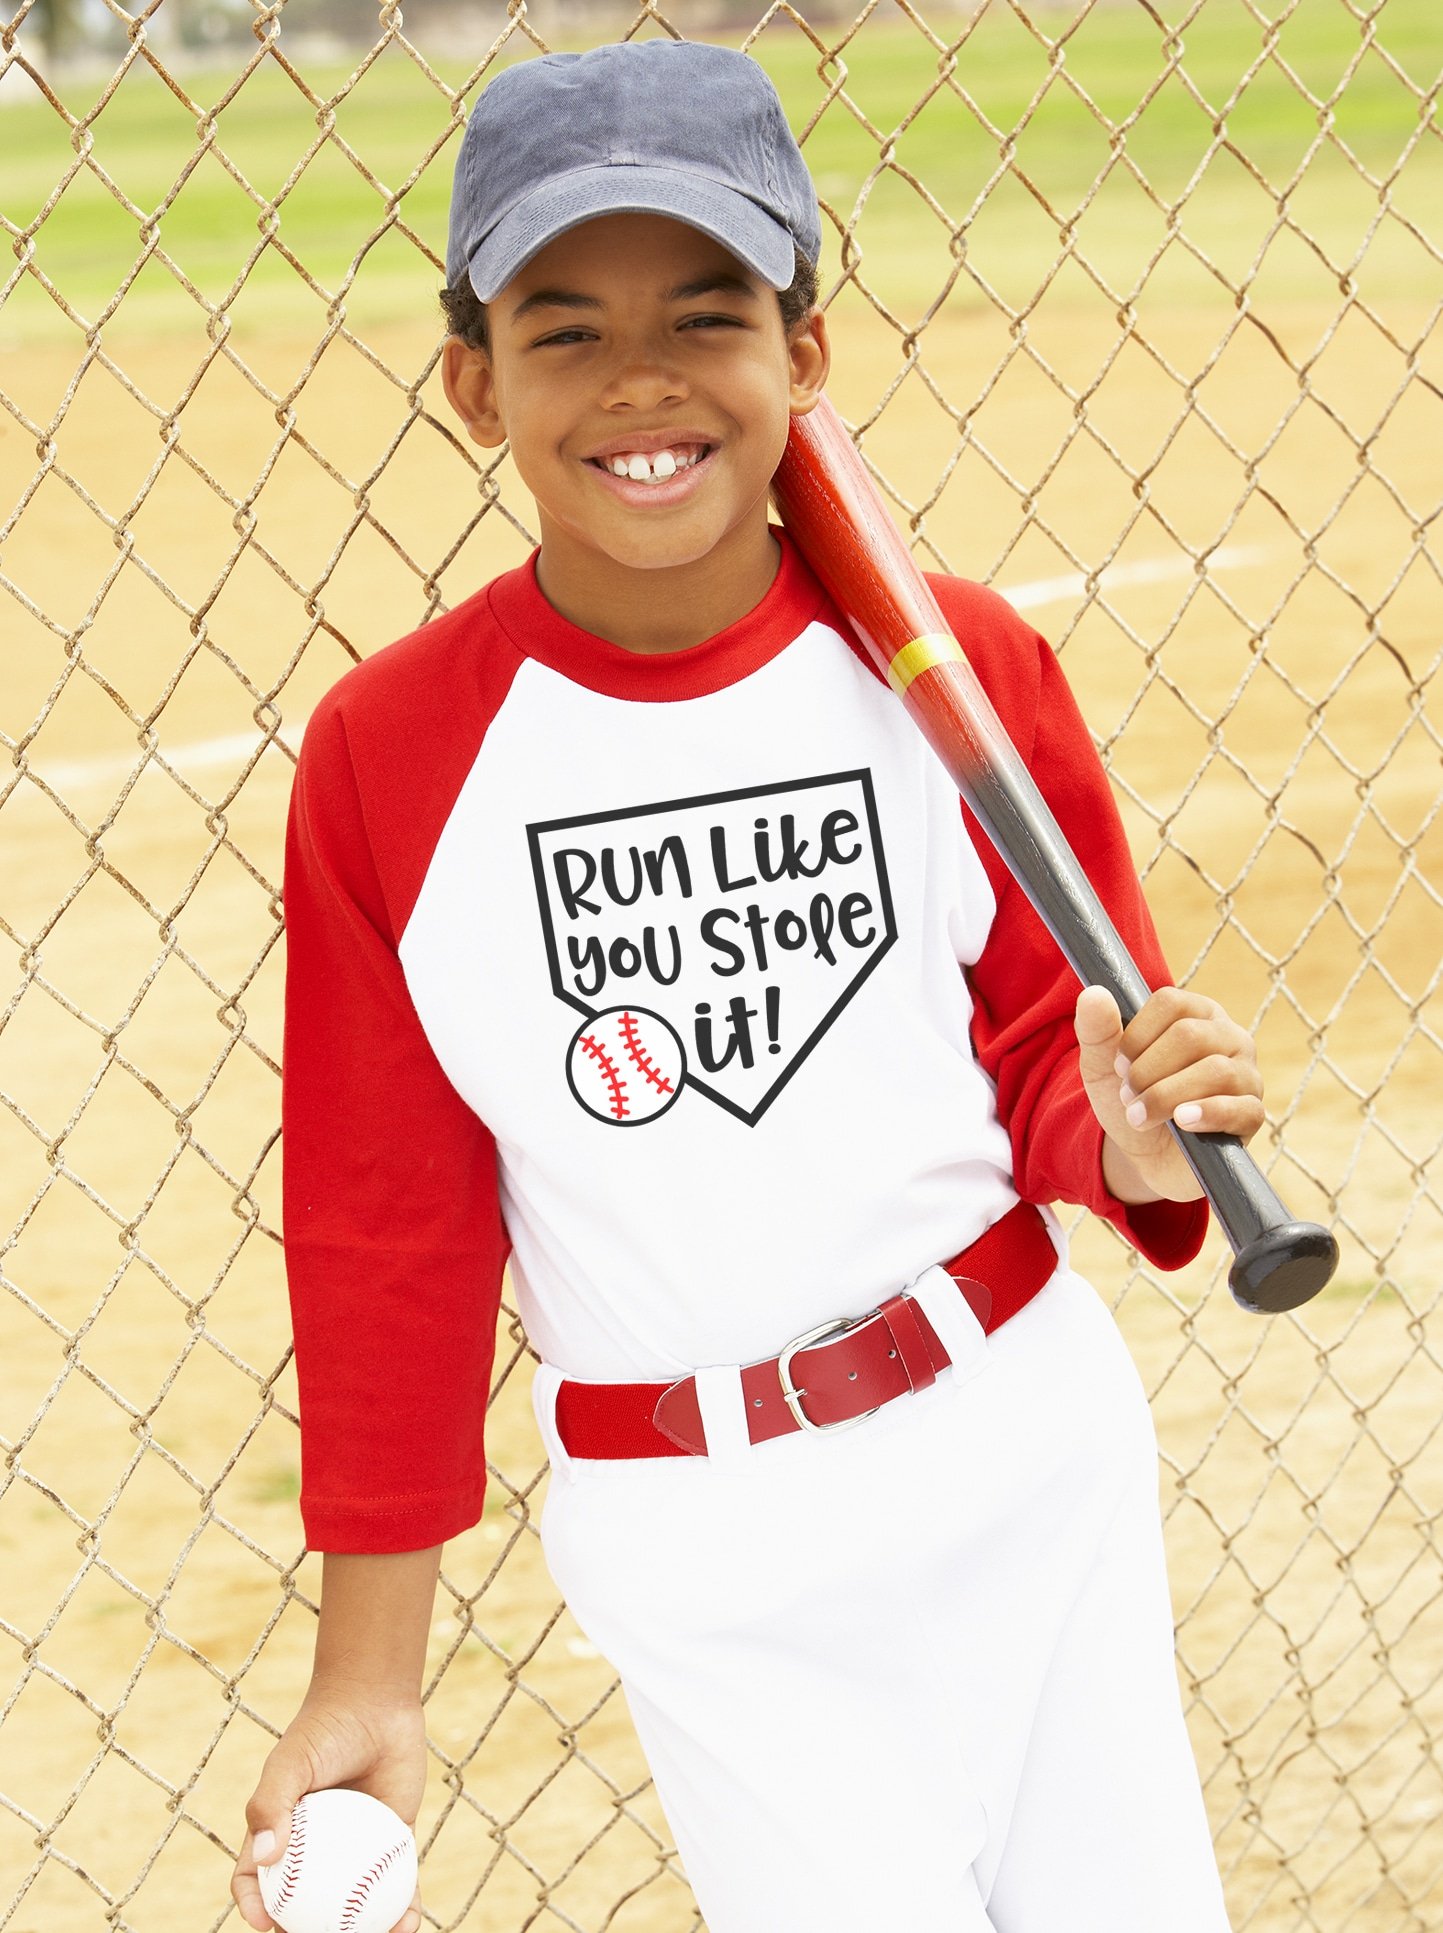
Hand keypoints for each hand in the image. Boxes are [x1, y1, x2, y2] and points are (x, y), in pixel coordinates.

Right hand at [231, 1683, 425, 1932]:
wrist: (376, 1701)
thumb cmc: (324, 1729)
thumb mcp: (290, 1762)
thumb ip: (271, 1804)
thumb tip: (263, 1857)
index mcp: (279, 1833)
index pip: (256, 1881)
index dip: (254, 1909)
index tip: (266, 1926)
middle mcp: (314, 1848)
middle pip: (307, 1905)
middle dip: (313, 1932)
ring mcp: (354, 1849)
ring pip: (355, 1905)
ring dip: (365, 1932)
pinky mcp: (391, 1841)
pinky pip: (396, 1884)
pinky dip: (404, 1907)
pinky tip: (410, 1921)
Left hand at [1075, 984, 1263, 1203]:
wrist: (1146, 1155)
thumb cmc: (1131, 1099)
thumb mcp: (1103, 1066)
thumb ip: (1096, 1029)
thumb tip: (1093, 993)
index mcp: (1196, 1014)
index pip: (1171, 1002)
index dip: (1137, 1035)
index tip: (1118, 1065)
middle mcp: (1229, 1037)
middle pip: (1191, 1036)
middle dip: (1147, 1070)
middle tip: (1127, 1095)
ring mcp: (1246, 1075)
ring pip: (1215, 1071)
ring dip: (1165, 1096)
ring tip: (1140, 1116)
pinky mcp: (1250, 1115)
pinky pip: (1241, 1108)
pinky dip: (1207, 1114)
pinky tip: (1182, 1122)